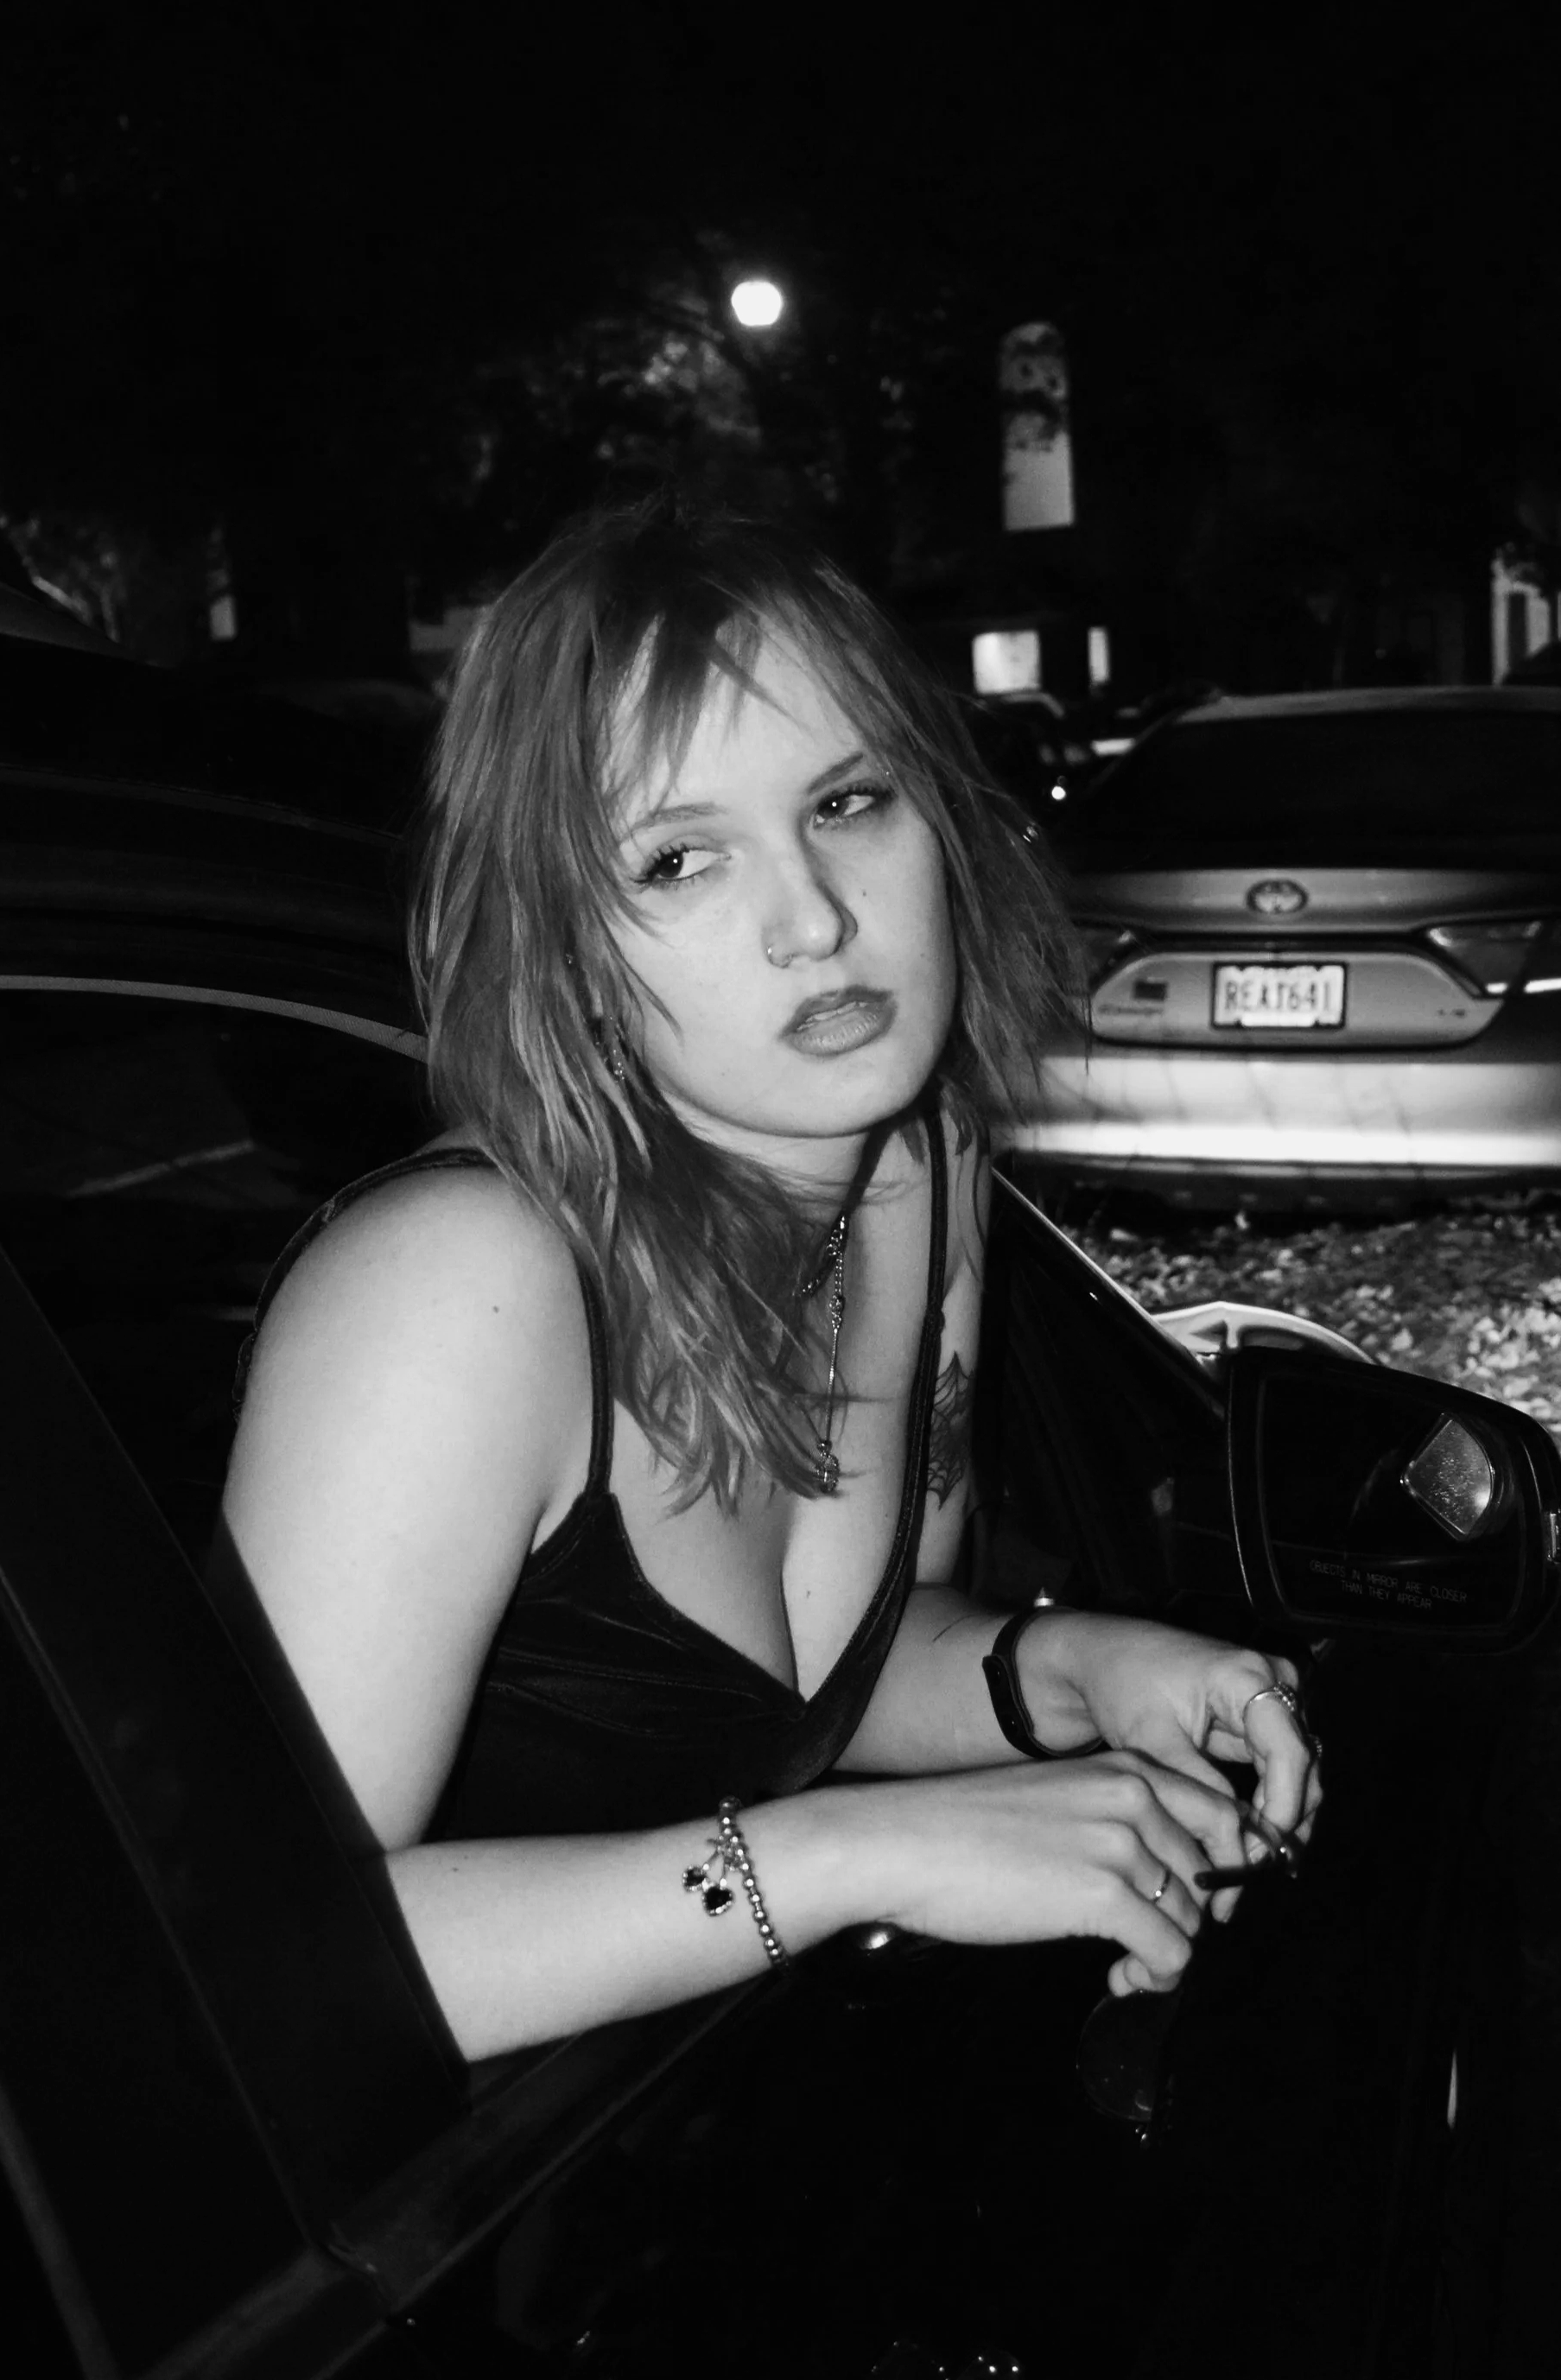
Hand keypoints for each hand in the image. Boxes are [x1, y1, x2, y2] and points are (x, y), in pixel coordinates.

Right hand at [868, 1750, 1251, 1996]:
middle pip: (1209, 1873)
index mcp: (1126, 1769)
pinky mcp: (1104, 1895)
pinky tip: (1119, 1978)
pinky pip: (1170, 1951)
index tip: (1194, 1904)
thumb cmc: (965, 1828)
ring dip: (1167, 1953)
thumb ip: (1113, 1823)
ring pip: (1193, 1918)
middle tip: (1149, 1944)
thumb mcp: (1057, 1800)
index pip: (1221, 1815)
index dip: (1220, 1869)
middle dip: (1189, 1918)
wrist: (905, 1843)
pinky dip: (1152, 1976)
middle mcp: (1135, 1797)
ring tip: (1127, 1966)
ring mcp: (1122, 1844)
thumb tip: (1157, 1877)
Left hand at [1017, 1613, 1321, 1903]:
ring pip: (1299, 1769)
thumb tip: (1240, 1841)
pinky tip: (1250, 1840)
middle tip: (1256, 1871)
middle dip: (1286, 1821)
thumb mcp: (1154, 1741)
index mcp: (1247, 1675)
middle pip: (1303, 1763)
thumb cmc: (1121, 1686)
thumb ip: (1201, 1788)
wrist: (1101, 1657)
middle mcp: (1272, 1679)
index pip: (1288, 1752)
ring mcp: (1272, 1695)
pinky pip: (1280, 1766)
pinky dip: (1270, 1802)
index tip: (1266, 1852)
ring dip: (1282, 1817)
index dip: (1285, 1807)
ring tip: (1252, 1865)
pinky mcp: (1262, 1715)